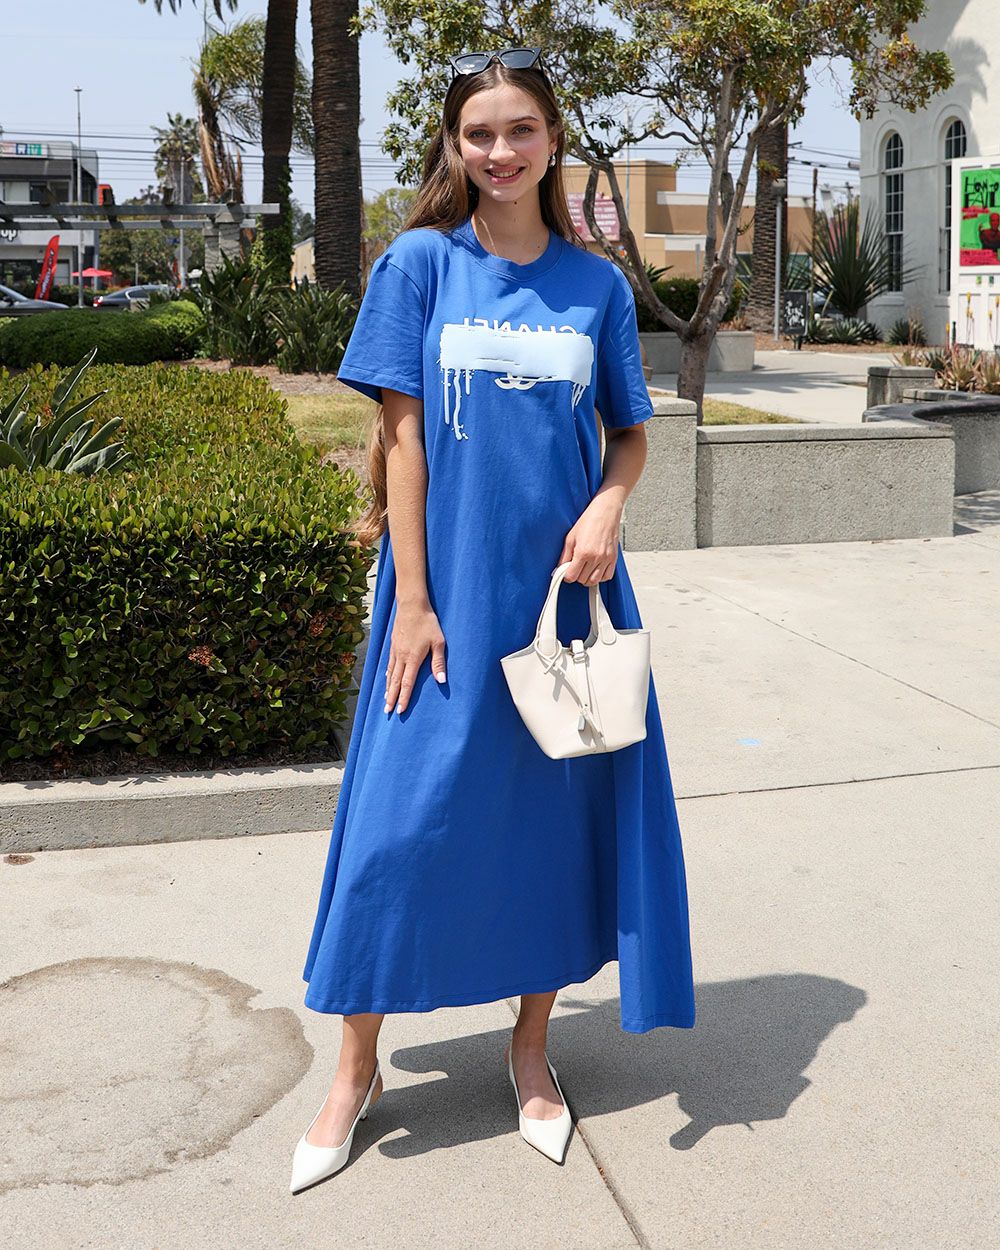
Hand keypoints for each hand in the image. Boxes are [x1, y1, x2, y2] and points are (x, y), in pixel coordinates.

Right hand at [385, 597, 446, 714]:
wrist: (411, 604)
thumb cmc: (427, 622)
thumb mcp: (438, 642)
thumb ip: (439, 662)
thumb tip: (441, 681)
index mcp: (412, 658)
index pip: (407, 683)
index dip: (404, 698)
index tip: (400, 710)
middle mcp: (401, 657)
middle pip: (395, 682)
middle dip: (392, 698)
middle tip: (388, 712)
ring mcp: (395, 650)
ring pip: (390, 674)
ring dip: (388, 688)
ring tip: (386, 700)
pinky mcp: (393, 644)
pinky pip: (389, 664)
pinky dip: (387, 675)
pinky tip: (387, 679)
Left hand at [556, 496, 621, 584]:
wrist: (605, 511)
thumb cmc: (589, 521)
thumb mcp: (570, 537)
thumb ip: (565, 555)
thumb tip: (560, 568)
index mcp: (583, 552)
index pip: (572, 576)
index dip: (567, 576)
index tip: (566, 572)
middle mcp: (595, 557)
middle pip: (583, 580)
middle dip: (577, 576)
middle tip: (575, 567)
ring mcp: (606, 559)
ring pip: (595, 581)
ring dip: (588, 578)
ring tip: (584, 569)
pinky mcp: (614, 558)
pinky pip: (607, 576)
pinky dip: (600, 576)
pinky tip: (595, 569)